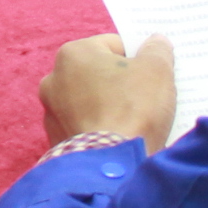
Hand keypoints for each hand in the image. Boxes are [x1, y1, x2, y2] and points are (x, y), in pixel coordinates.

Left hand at [38, 32, 177, 148]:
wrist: (112, 165)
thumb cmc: (133, 108)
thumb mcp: (157, 70)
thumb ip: (157, 49)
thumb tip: (155, 42)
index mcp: (73, 53)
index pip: (113, 45)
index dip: (137, 58)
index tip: (152, 75)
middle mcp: (53, 79)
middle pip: (98, 74)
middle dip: (121, 83)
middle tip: (146, 98)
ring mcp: (51, 112)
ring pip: (90, 102)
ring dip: (108, 107)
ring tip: (133, 122)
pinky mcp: (56, 141)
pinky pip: (84, 128)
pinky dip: (99, 130)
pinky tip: (117, 138)